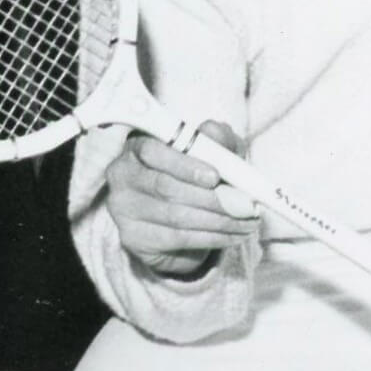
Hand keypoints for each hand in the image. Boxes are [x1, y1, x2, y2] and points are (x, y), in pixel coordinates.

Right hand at [107, 120, 257, 277]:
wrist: (182, 218)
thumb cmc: (196, 176)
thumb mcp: (211, 152)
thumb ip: (214, 139)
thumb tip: (214, 131)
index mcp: (137, 146)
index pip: (153, 151)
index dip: (184, 165)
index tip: (215, 177)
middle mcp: (123, 175)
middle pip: (166, 188)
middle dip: (212, 198)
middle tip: (245, 205)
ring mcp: (123, 209)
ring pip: (176, 216)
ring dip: (219, 221)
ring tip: (248, 222)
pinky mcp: (133, 238)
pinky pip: (178, 239)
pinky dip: (212, 238)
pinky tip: (233, 236)